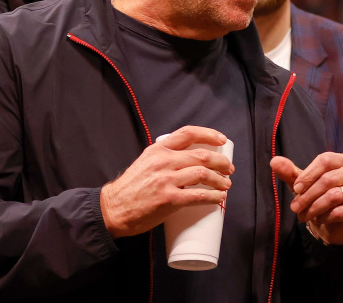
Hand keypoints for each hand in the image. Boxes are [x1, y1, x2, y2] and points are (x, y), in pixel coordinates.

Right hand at [100, 126, 234, 237]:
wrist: (114, 208)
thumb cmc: (131, 188)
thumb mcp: (146, 162)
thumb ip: (165, 157)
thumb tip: (190, 160)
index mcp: (158, 149)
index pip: (188, 134)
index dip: (209, 134)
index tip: (222, 140)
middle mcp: (163, 161)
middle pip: (201, 156)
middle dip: (221, 162)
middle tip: (229, 169)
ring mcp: (166, 180)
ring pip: (203, 174)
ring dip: (220, 180)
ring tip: (227, 184)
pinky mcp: (169, 199)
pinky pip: (198, 196)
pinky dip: (213, 196)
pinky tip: (219, 198)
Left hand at [271, 153, 342, 244]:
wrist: (335, 224)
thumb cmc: (318, 198)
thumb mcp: (303, 185)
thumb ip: (290, 173)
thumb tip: (274, 161)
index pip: (325, 160)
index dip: (308, 174)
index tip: (295, 188)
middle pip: (329, 179)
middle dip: (308, 195)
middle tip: (294, 208)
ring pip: (335, 196)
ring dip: (314, 208)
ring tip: (303, 216)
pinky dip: (327, 217)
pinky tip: (320, 219)